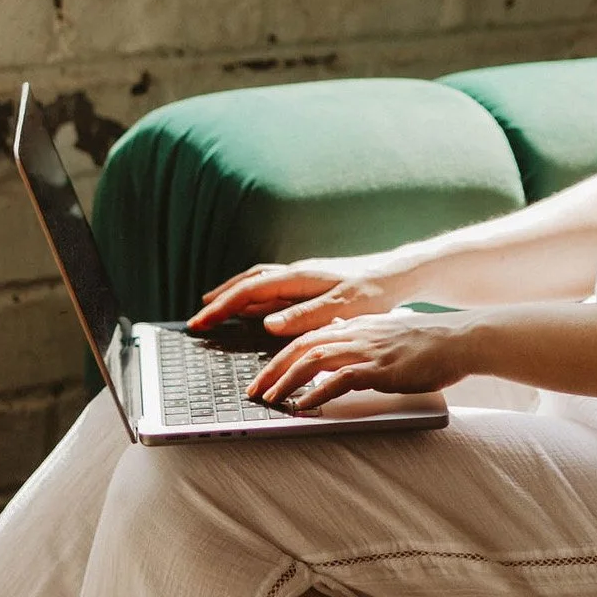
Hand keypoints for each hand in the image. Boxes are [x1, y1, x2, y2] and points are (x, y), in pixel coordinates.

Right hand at [187, 253, 418, 336]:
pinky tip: (251, 310)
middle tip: (197, 319)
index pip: (249, 291)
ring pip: (258, 284)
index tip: (200, 321)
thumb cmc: (374, 292)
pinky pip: (271, 290)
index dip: (222, 306)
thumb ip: (304, 316)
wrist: (398, 275)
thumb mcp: (342, 308)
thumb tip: (267, 323)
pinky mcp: (310, 285)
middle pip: (248, 283)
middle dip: (220, 300)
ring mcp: (302, 278)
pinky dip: (252, 298)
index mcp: (299, 277)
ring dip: (233, 295)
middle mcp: (296, 274)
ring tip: (213, 308)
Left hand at [247, 310, 475, 408]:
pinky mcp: (380, 368)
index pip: (307, 337)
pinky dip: (317, 392)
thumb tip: (339, 336)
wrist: (459, 340)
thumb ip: (361, 335)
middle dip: (272, 369)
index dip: (280, 356)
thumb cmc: (428, 343)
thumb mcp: (387, 333)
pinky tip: (303, 406)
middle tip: (252, 391)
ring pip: (313, 360)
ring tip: (270, 400)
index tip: (262, 376)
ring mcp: (367, 349)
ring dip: (287, 381)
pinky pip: (340, 379)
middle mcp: (356, 333)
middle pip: (301, 346)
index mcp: (355, 325)